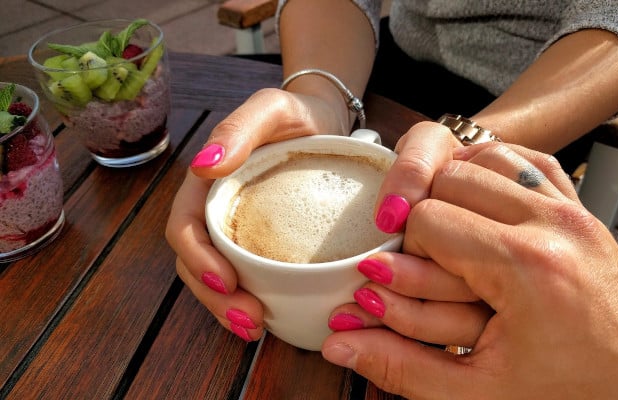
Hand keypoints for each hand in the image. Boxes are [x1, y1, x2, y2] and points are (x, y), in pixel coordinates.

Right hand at [165, 88, 346, 340]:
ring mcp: (237, 229)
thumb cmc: (297, 112)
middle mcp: (216, 210)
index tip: (226, 281)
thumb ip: (239, 128)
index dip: (198, 258)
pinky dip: (251, 301)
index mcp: (207, 183)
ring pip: (217, 278)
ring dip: (229, 309)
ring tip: (256, 329)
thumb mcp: (271, 108)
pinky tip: (270, 319)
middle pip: (196, 262)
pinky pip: (247, 277)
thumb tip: (203, 164)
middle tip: (249, 320)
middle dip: (215, 297)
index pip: (186, 227)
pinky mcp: (261, 242)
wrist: (325, 121)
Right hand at [323, 141, 617, 398]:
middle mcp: (554, 226)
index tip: (394, 276)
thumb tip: (338, 343)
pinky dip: (496, 172)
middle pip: (453, 177)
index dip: (400, 249)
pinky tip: (483, 204)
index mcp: (526, 268)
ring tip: (445, 232)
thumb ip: (398, 364)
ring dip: (456, 186)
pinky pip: (531, 162)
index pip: (428, 218)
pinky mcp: (585, 214)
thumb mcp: (476, 393)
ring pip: (488, 157)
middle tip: (416, 257)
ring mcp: (575, 213)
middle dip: (423, 214)